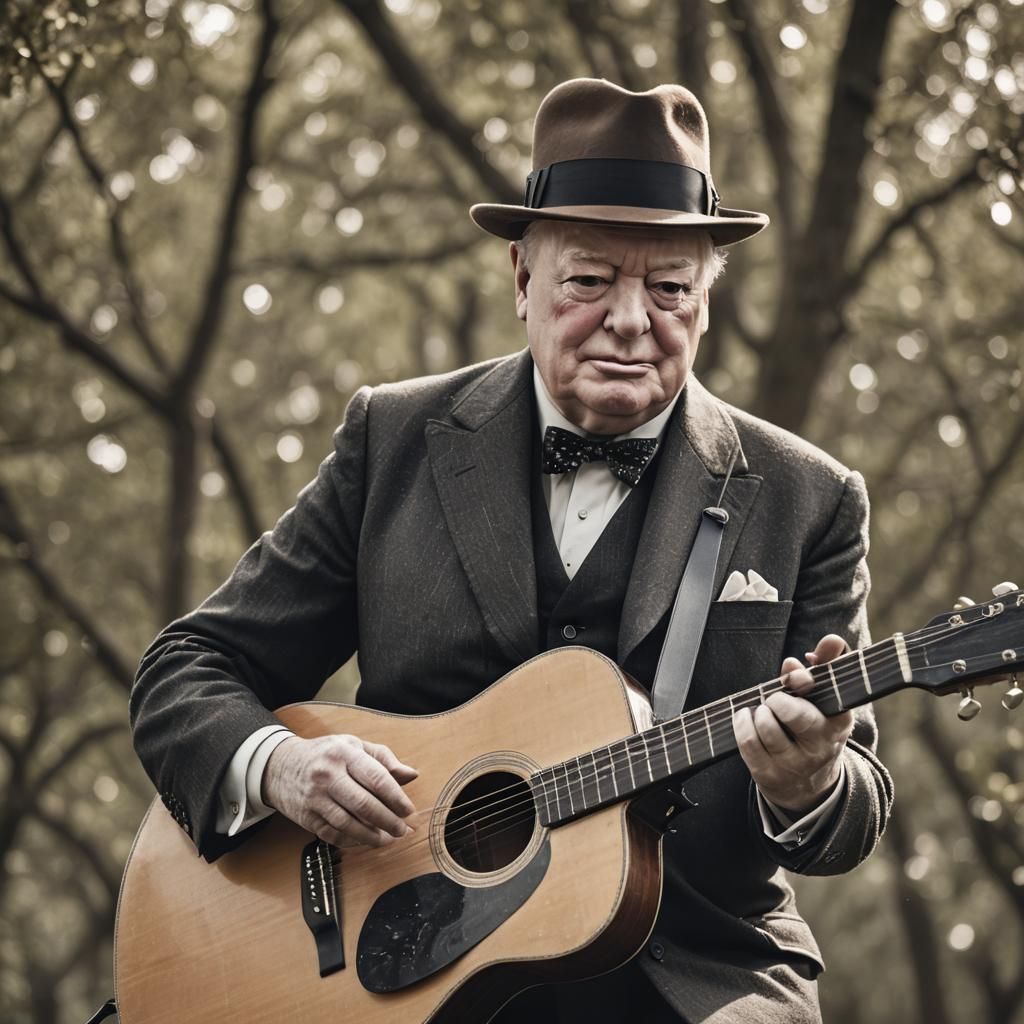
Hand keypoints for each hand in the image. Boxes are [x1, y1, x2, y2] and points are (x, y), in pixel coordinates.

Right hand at [262, 734, 417, 846]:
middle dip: (387, 820)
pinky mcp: (306, 817)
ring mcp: (315, 798)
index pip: (376, 778)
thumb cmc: (326, 754)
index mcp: (344, 754)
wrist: (280, 765)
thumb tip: (412, 775)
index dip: (396, 797)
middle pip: (363, 804)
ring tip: (388, 839)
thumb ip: (384, 759)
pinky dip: (352, 841)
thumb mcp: (354, 746)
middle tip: (402, 829)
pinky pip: (332, 834)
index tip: (408, 810)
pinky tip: (365, 840)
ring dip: (372, 836)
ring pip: (348, 823)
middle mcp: (328, 775)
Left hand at [732, 634, 853, 814]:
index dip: (804, 680)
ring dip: (758, 712)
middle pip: (797, 716)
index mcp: (839, 722)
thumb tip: (832, 640)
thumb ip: (828, 665)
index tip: (793, 675)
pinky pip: (749, 744)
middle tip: (775, 698)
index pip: (827, 697)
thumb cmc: (814, 725)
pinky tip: (745, 717)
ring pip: (767, 728)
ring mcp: (795, 764)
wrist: (809, 784)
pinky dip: (742, 724)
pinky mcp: (771, 775)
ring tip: (762, 710)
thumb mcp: (826, 698)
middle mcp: (821, 746)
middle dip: (779, 699)